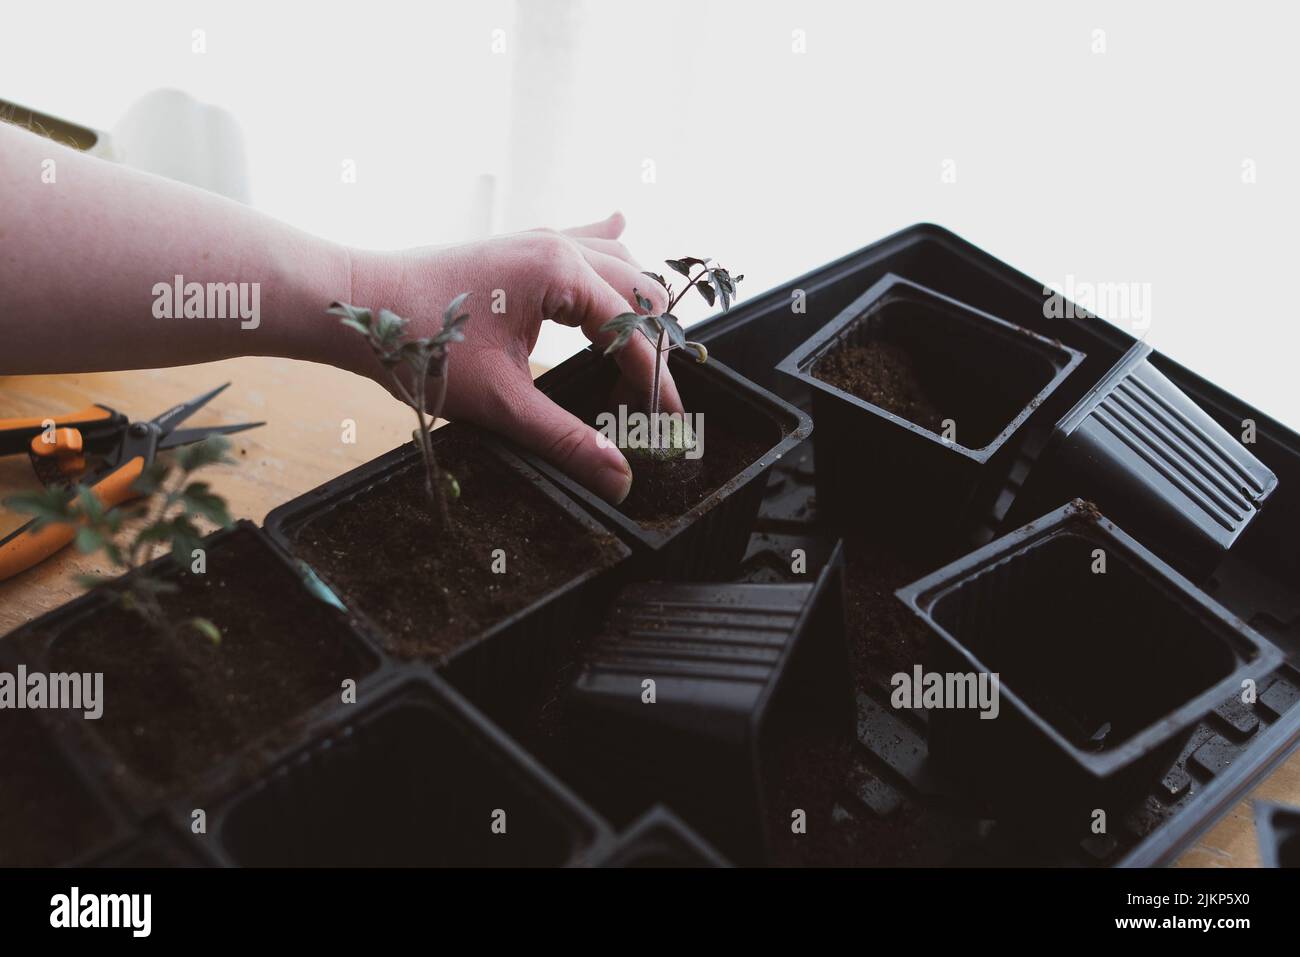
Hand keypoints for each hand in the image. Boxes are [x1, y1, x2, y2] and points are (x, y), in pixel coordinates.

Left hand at [335, 212, 681, 503]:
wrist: (356, 302)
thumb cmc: (418, 343)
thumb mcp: (498, 402)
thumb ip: (564, 438)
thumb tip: (618, 476)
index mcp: (561, 273)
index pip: (633, 332)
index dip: (655, 382)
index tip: (667, 422)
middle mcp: (558, 247)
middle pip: (639, 291)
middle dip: (653, 346)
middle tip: (650, 400)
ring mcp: (537, 241)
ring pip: (617, 263)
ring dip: (637, 304)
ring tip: (646, 351)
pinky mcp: (517, 248)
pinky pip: (579, 239)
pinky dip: (607, 248)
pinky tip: (621, 225)